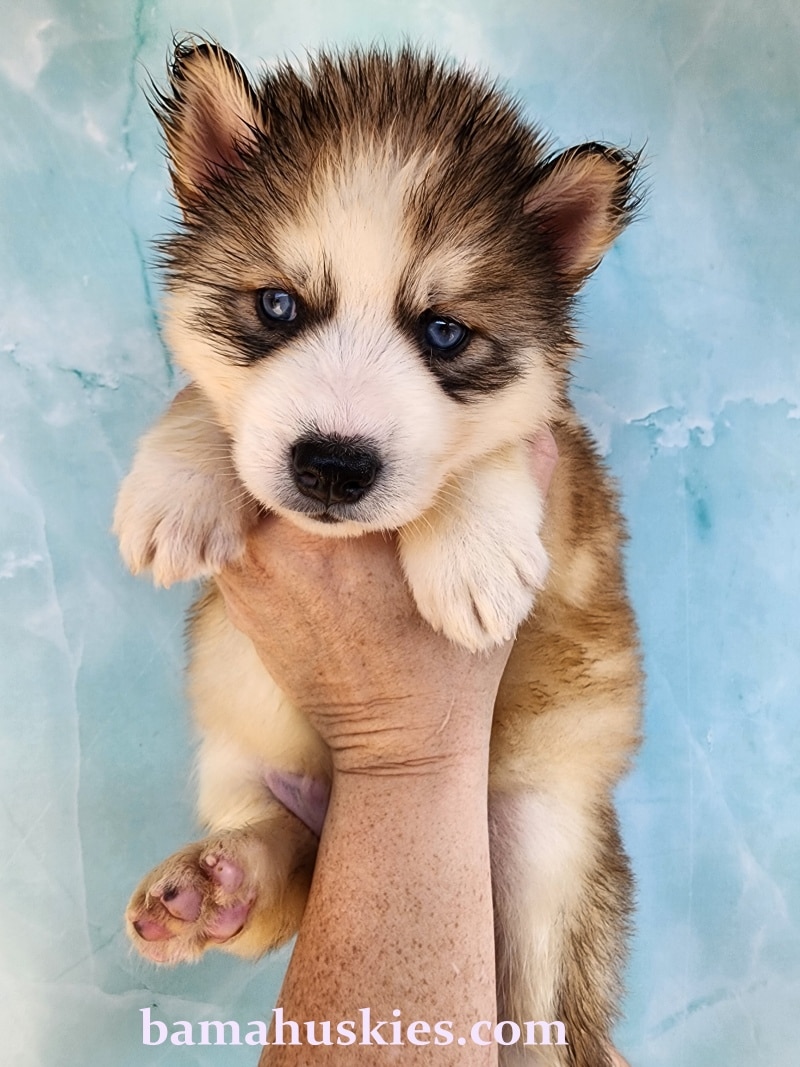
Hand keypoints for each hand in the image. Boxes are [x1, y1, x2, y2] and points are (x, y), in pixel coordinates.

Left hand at [216, 430, 557, 773]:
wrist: (397, 741)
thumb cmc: (452, 660)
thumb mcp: (498, 573)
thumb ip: (514, 491)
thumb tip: (538, 428)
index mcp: (359, 528)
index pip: (327, 436)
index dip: (335, 408)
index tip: (352, 388)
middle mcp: (288, 542)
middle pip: (274, 449)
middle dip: (297, 428)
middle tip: (321, 405)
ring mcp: (252, 570)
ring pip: (240, 482)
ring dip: (268, 464)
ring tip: (298, 445)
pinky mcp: (236, 595)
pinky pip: (229, 525)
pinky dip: (249, 506)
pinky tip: (281, 499)